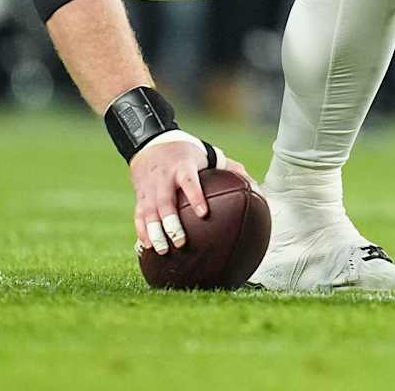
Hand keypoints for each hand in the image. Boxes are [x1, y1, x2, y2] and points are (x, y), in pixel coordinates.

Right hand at [128, 130, 249, 254]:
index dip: (196, 197)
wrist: (151, 142)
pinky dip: (141, 232)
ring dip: (154, 233)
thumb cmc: (187, 153)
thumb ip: (230, 169)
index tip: (204, 214)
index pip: (189, 182)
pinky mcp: (140, 196)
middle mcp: (164, 178)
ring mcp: (150, 188)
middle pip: (165, 202)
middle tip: (181, 242)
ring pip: (149, 212)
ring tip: (162, 251)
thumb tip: (256, 187)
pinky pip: (138, 216)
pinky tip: (147, 248)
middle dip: (171, 223)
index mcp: (183, 167)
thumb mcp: (208, 155)